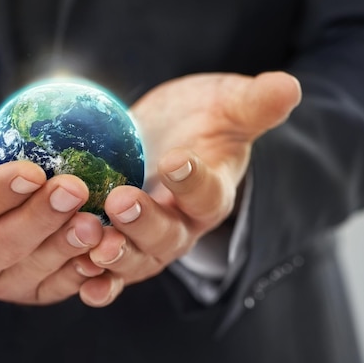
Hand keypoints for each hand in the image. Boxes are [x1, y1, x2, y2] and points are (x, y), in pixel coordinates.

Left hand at [76, 72, 301, 305]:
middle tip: (120, 202)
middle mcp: (183, 225)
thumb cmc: (205, 119)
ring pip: (136, 259)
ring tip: (92, 245)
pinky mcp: (119, 240)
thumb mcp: (229, 106)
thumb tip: (288, 85)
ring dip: (114, 256)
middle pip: (168, 236)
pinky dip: (94, 277)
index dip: (194, 180)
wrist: (174, 137)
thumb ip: (255, 103)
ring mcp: (149, 238)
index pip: (209, 193)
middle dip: (144, 223)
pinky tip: (76, 275)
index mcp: (213, 194)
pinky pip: (107, 269)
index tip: (176, 159)